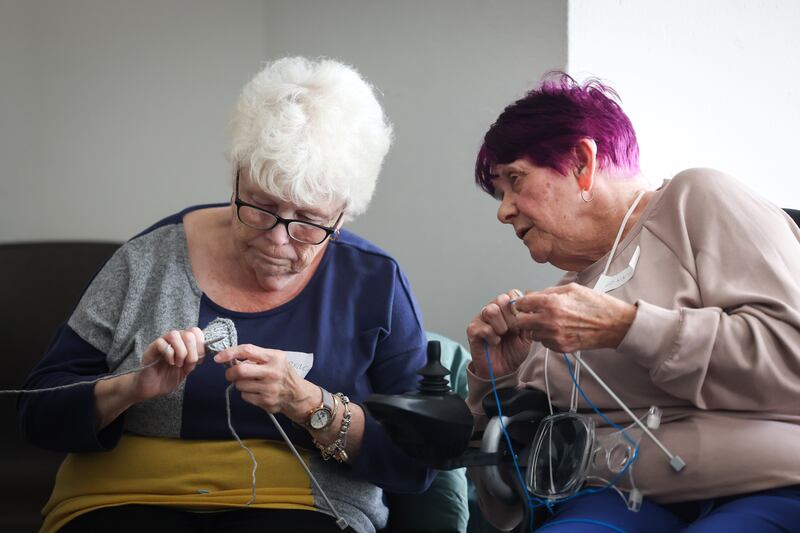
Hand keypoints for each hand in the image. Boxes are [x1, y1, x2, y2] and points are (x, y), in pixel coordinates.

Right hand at [130, 327, 205, 401]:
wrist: (151, 387)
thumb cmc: (168, 377)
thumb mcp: (187, 368)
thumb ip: (195, 358)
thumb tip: (205, 351)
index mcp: (184, 342)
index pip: (196, 332)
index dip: (201, 345)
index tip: (199, 360)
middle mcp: (174, 339)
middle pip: (189, 333)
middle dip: (192, 351)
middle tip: (187, 364)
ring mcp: (163, 342)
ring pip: (175, 334)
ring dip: (181, 351)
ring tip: (178, 364)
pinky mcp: (152, 348)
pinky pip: (162, 343)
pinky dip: (169, 354)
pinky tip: (170, 363)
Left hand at [213, 345, 314, 421]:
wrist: (297, 394)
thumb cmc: (281, 372)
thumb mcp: (274, 358)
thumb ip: (255, 356)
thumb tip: (230, 358)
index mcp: (274, 357)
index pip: (247, 350)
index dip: (230, 353)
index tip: (218, 357)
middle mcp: (273, 372)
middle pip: (240, 370)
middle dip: (230, 373)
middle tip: (231, 374)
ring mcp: (270, 388)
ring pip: (240, 385)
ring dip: (240, 384)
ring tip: (250, 383)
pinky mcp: (266, 401)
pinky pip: (245, 396)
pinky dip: (246, 393)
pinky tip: (256, 391)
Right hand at [467, 289, 532, 378]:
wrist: (502, 370)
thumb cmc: (513, 351)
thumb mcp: (527, 334)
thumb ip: (530, 319)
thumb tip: (533, 307)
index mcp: (506, 308)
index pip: (512, 293)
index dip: (519, 306)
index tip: (522, 321)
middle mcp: (493, 310)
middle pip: (501, 299)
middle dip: (511, 316)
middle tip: (512, 330)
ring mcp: (481, 318)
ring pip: (491, 310)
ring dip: (501, 326)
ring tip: (502, 335)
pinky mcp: (473, 330)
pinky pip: (484, 327)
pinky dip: (492, 337)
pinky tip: (494, 342)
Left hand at [513, 283, 636, 352]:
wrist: (614, 324)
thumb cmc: (596, 305)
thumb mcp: (572, 289)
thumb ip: (549, 292)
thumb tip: (534, 295)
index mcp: (551, 303)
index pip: (521, 304)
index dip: (520, 303)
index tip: (521, 304)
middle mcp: (549, 321)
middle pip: (520, 322)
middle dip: (523, 317)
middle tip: (530, 314)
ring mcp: (554, 336)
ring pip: (532, 334)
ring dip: (536, 328)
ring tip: (549, 321)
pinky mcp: (561, 347)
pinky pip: (544, 343)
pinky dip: (547, 337)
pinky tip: (558, 330)